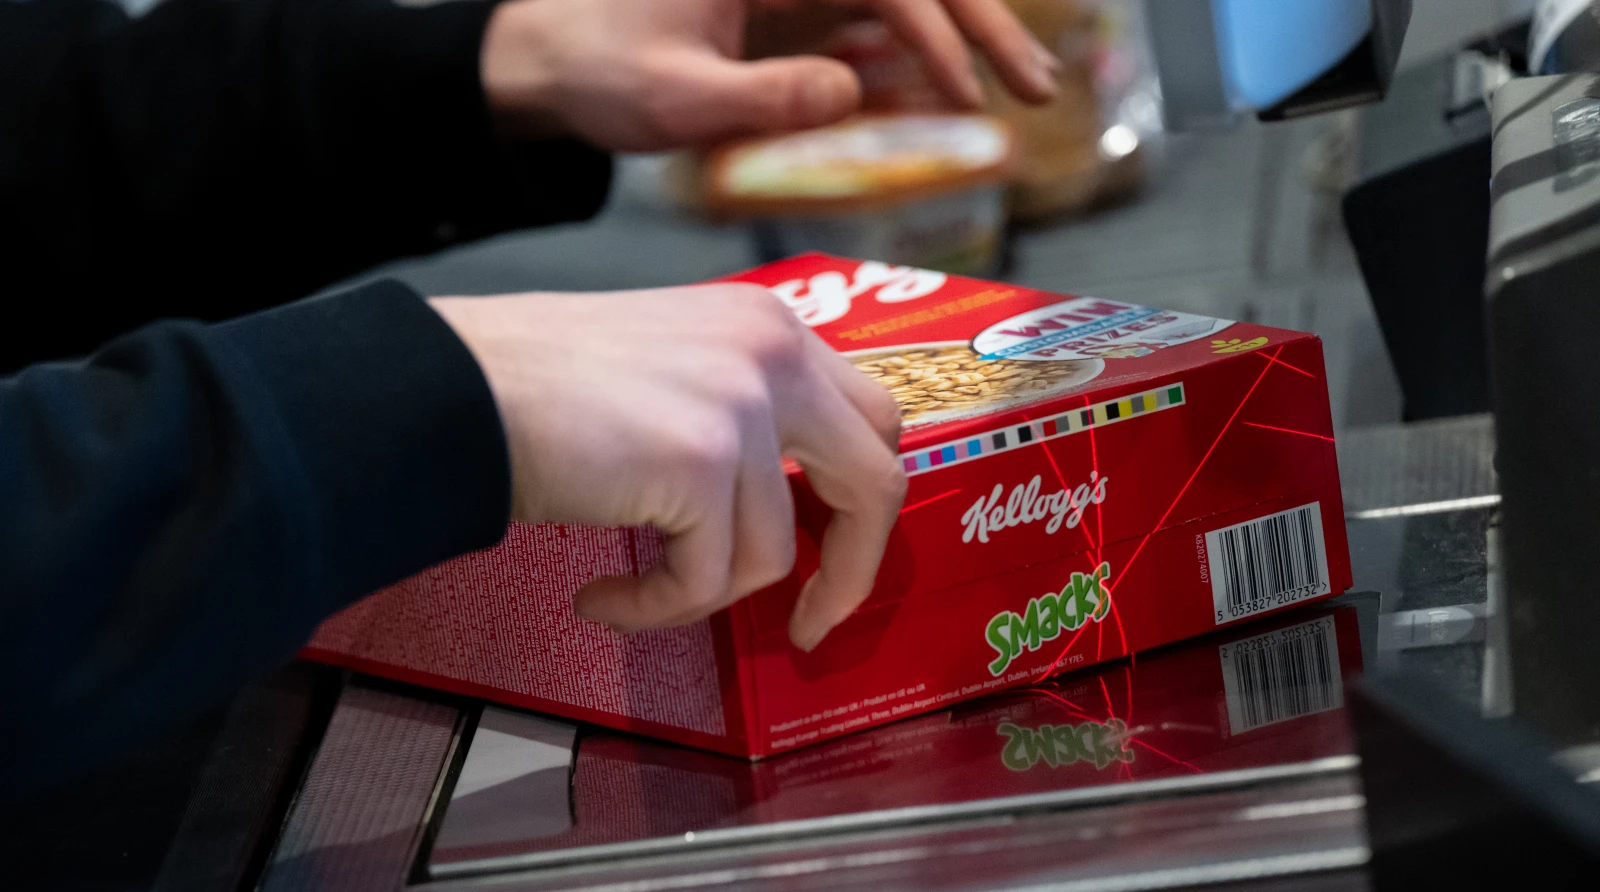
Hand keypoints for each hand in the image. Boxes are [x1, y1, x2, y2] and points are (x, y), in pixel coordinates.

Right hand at [429, 285, 906, 649]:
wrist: (450, 389)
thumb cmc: (536, 389)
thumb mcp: (673, 372)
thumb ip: (743, 415)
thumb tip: (785, 507)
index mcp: (768, 327)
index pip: (872, 419)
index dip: (862, 503)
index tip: (834, 561)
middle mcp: (771, 351)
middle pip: (875, 480)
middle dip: (853, 567)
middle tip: (807, 623)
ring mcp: (741, 403)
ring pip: (774, 554)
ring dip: (701, 595)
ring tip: (631, 590)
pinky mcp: (701, 460)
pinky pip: (708, 582)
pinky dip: (655, 608)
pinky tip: (603, 595)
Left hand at [480, 0, 1059, 151]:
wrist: (548, 62)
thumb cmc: (596, 69)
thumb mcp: (670, 97)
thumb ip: (758, 98)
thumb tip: (851, 96)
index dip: (936, 31)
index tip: (961, 95)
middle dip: (983, 25)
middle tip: (1038, 90)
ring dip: (968, 36)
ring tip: (1022, 89)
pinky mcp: (796, 8)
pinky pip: (877, 21)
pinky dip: (922, 54)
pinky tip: (954, 93)